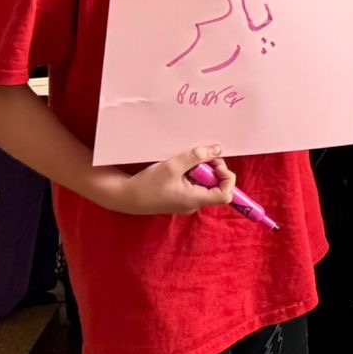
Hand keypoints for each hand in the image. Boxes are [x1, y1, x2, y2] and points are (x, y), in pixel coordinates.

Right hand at [104, 144, 235, 216]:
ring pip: (205, 184)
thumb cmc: (148, 184)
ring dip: (200, 169)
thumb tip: (218, 149)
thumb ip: (197, 156)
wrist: (126, 196)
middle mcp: (194, 204)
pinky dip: (192, 174)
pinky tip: (179, 168)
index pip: (226, 194)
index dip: (227, 177)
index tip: (216, 163)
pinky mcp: (180, 197)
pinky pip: (194, 185)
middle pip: (216, 186)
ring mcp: (187, 202)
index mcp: (195, 200)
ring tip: (186, 162)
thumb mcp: (173, 165)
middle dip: (212, 168)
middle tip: (199, 156)